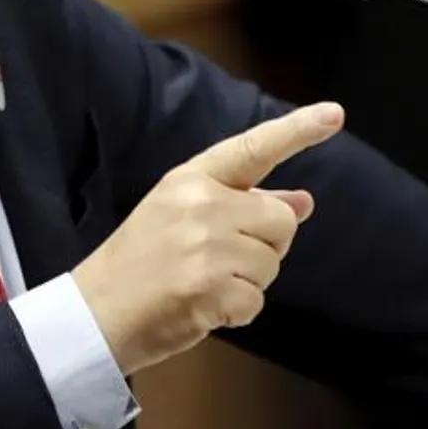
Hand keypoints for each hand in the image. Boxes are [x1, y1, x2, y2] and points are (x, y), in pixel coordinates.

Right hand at [71, 102, 343, 375]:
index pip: (253, 148)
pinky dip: (237, 312)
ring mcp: (205, 248)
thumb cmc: (140, 263)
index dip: (297, 131)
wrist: (93, 314)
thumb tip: (304, 201)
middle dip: (265, 246)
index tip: (334, 114)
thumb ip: (244, 204)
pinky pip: (257, 301)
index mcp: (190, 179)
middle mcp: (201, 205)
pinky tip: (202, 309)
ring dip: (248, 282)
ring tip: (201, 283)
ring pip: (272, 264)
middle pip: (280, 221)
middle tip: (218, 261)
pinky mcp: (210, 290)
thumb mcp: (181, 216)